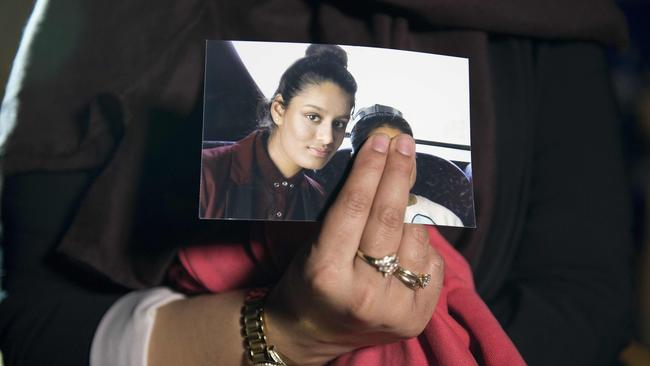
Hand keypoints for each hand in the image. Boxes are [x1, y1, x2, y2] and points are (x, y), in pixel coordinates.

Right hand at [265, 133, 443, 364]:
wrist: (310, 333)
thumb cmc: (306, 281)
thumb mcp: (312, 245)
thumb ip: (345, 213)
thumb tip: (381, 166)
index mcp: (326, 272)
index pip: (355, 207)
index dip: (371, 168)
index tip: (381, 141)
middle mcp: (362, 293)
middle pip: (390, 219)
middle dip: (400, 173)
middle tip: (404, 144)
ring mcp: (393, 310)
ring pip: (417, 238)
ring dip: (413, 208)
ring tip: (403, 192)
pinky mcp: (415, 319)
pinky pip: (433, 263)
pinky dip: (423, 243)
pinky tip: (409, 235)